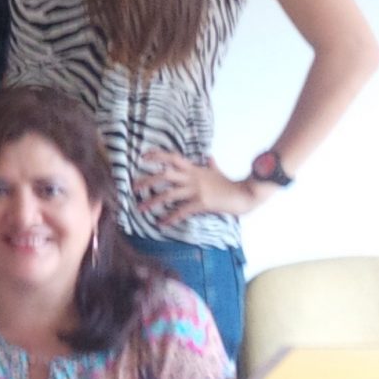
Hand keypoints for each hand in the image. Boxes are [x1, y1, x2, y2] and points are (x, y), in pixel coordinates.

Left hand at [138, 149, 268, 226]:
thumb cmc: (230, 184)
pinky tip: (161, 223)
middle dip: (147, 181)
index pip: (172, 158)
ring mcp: (196, 190)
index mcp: (194, 169)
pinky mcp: (201, 203)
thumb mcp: (218, 172)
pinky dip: (170, 217)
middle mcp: (192, 177)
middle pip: (164, 175)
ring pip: (169, 194)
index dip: (157, 155)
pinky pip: (181, 211)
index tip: (143, 156)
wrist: (245, 194)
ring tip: (140, 208)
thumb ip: (211, 165)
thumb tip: (210, 157)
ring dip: (153, 202)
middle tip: (133, 186)